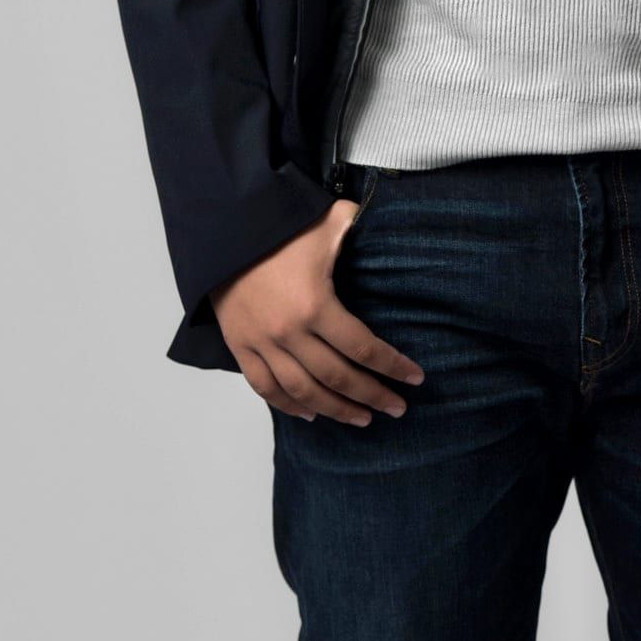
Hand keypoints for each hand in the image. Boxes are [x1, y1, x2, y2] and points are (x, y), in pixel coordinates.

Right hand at [210, 200, 425, 424]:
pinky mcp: (241, 348)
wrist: (225, 233)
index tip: (415, 378)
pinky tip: (312, 415)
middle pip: (338, 377)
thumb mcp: (328, 222)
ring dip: (336, 409)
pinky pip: (266, 389)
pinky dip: (289, 406)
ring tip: (362, 418)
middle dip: (372, 396)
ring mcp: (263, 345)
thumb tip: (388, 223)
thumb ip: (360, 226)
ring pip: (304, 392)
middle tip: (397, 408)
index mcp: (316, 305)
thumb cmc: (280, 228)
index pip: (362, 347)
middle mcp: (290, 333)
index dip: (392, 365)